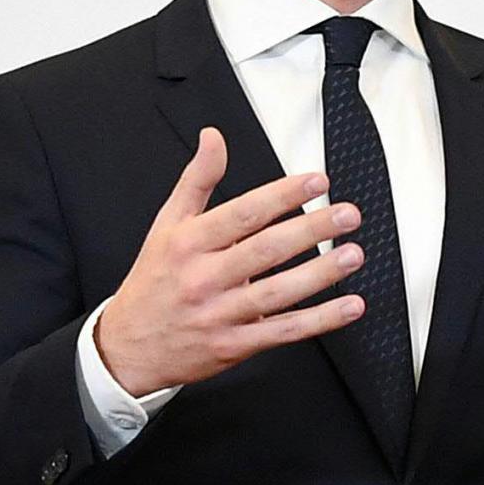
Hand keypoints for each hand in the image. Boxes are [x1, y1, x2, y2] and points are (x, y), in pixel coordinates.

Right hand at [96, 129, 366, 396]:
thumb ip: (196, 180)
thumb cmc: (154, 282)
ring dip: (320, 274)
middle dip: (311, 230)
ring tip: (353, 255)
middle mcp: (204, 278)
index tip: (317, 181)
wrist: (130, 347)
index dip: (282, 195)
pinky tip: (349, 306)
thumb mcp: (166, 225)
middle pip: (265, 250)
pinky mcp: (234, 346)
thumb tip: (214, 137)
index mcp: (188, 243)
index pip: (242, 213)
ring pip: (277, 292)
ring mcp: (220, 314)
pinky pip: (283, 331)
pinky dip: (320, 320)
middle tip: (347, 214)